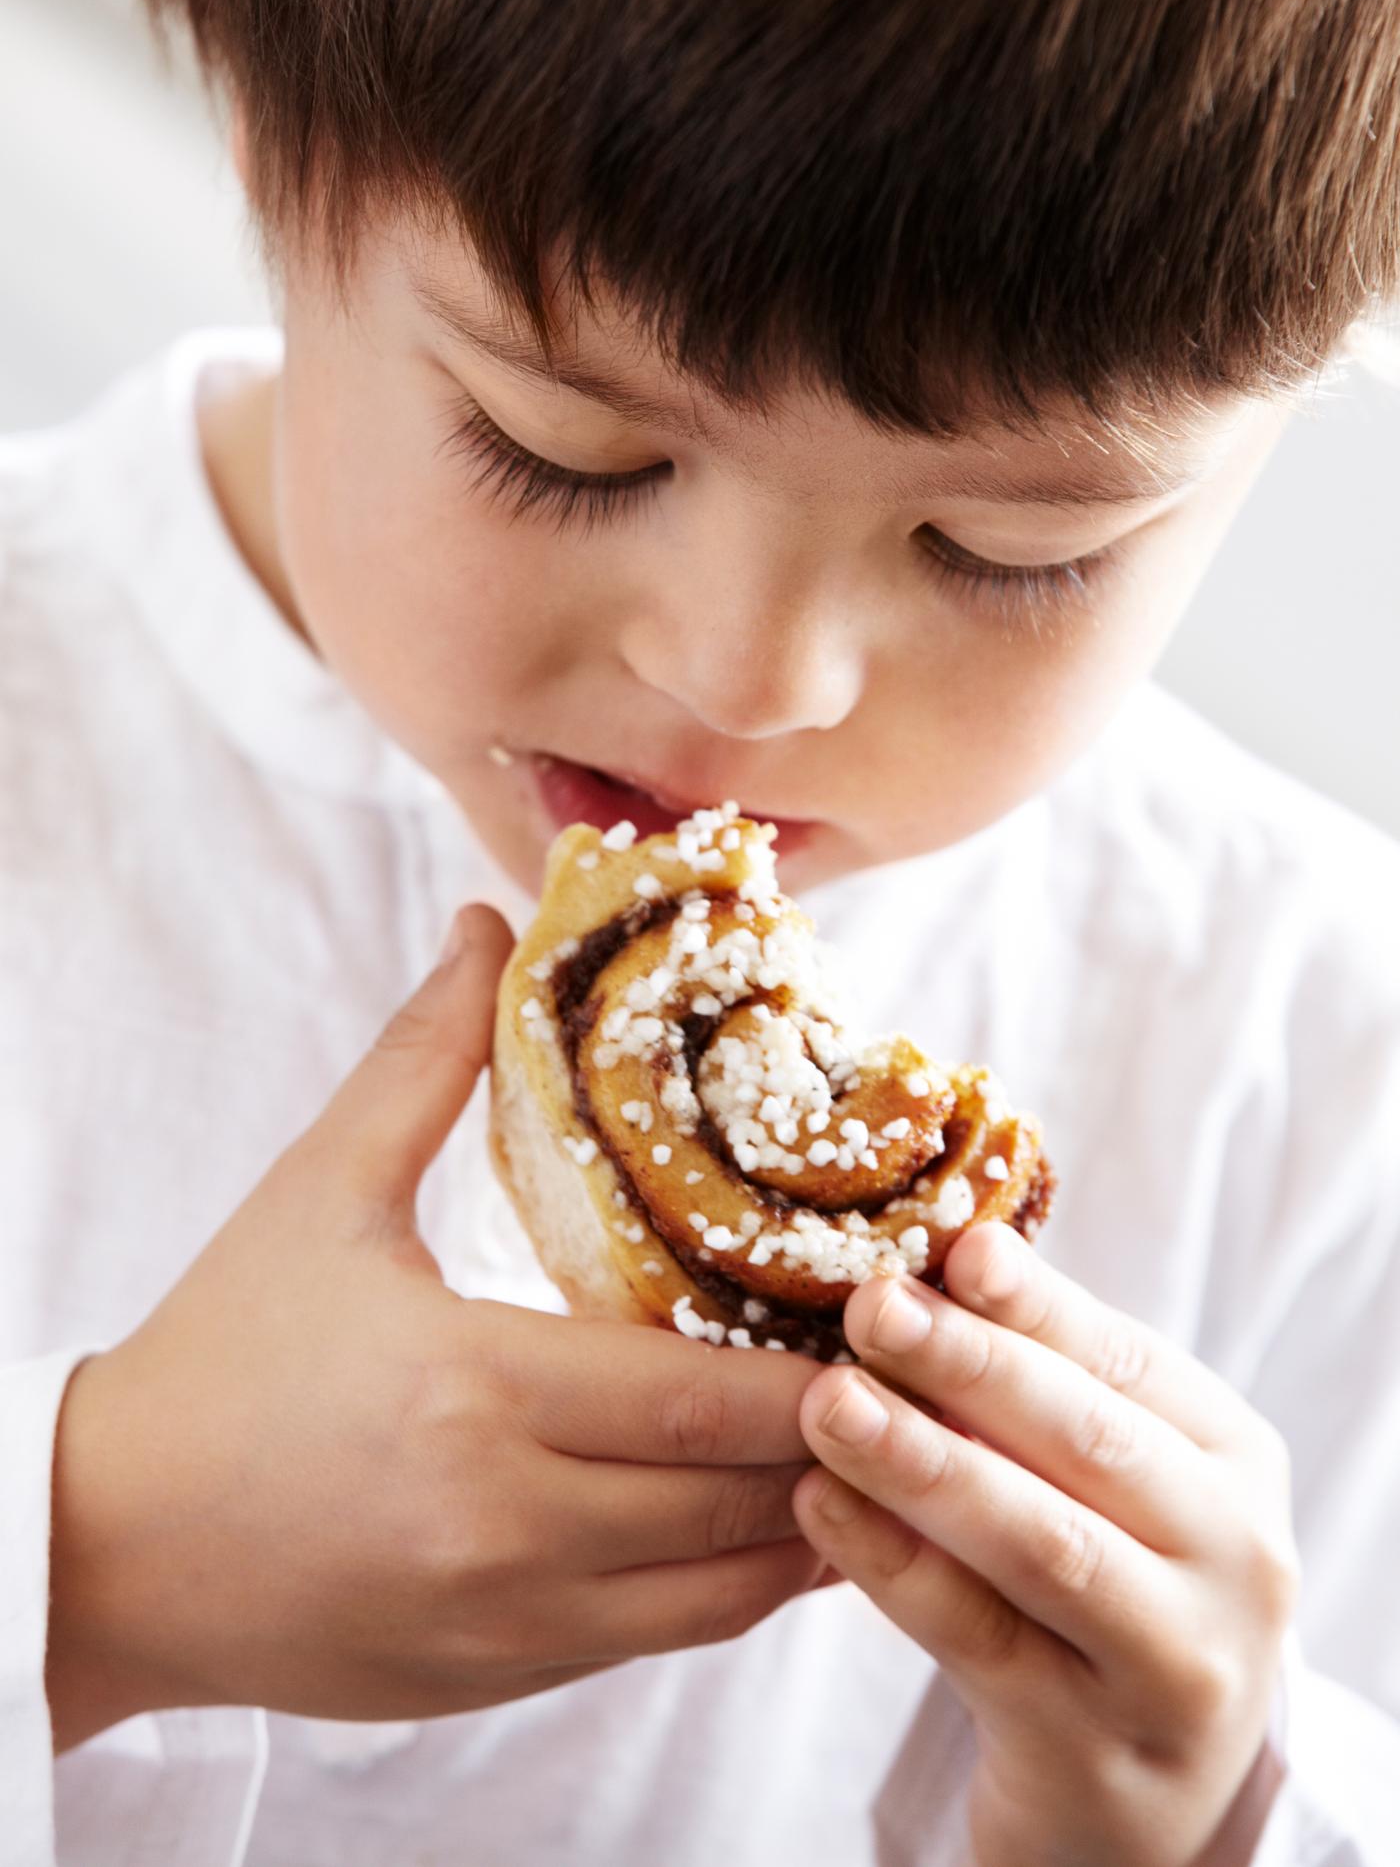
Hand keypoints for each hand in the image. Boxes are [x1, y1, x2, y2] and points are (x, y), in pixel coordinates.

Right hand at [46, 906, 826, 1752]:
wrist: (107, 1541)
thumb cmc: (218, 1353)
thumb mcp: (318, 1193)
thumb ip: (421, 1056)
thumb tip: (484, 921)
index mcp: (470, 1392)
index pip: (705, 1396)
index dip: (826, 1367)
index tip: (902, 1314)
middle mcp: (504, 1526)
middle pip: (738, 1499)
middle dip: (849, 1441)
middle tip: (927, 1374)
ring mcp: (507, 1621)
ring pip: (720, 1592)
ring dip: (814, 1524)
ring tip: (886, 1446)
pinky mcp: (496, 1677)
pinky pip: (661, 1640)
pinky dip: (735, 1585)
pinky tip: (778, 1524)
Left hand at [792, 1222, 1298, 1866]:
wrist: (1143, 1795)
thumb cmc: (1103, 1582)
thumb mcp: (1104, 1479)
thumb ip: (1039, 1380)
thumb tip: (940, 1253)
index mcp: (1235, 1459)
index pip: (1126, 1361)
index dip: (1036, 1303)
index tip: (953, 1247)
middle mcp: (1234, 1558)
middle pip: (1089, 1441)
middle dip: (970, 1365)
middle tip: (870, 1307)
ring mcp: (1175, 1664)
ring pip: (1041, 1544)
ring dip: (923, 1462)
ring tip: (829, 1402)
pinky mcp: (1094, 1751)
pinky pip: (979, 1640)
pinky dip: (893, 1564)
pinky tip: (821, 1504)